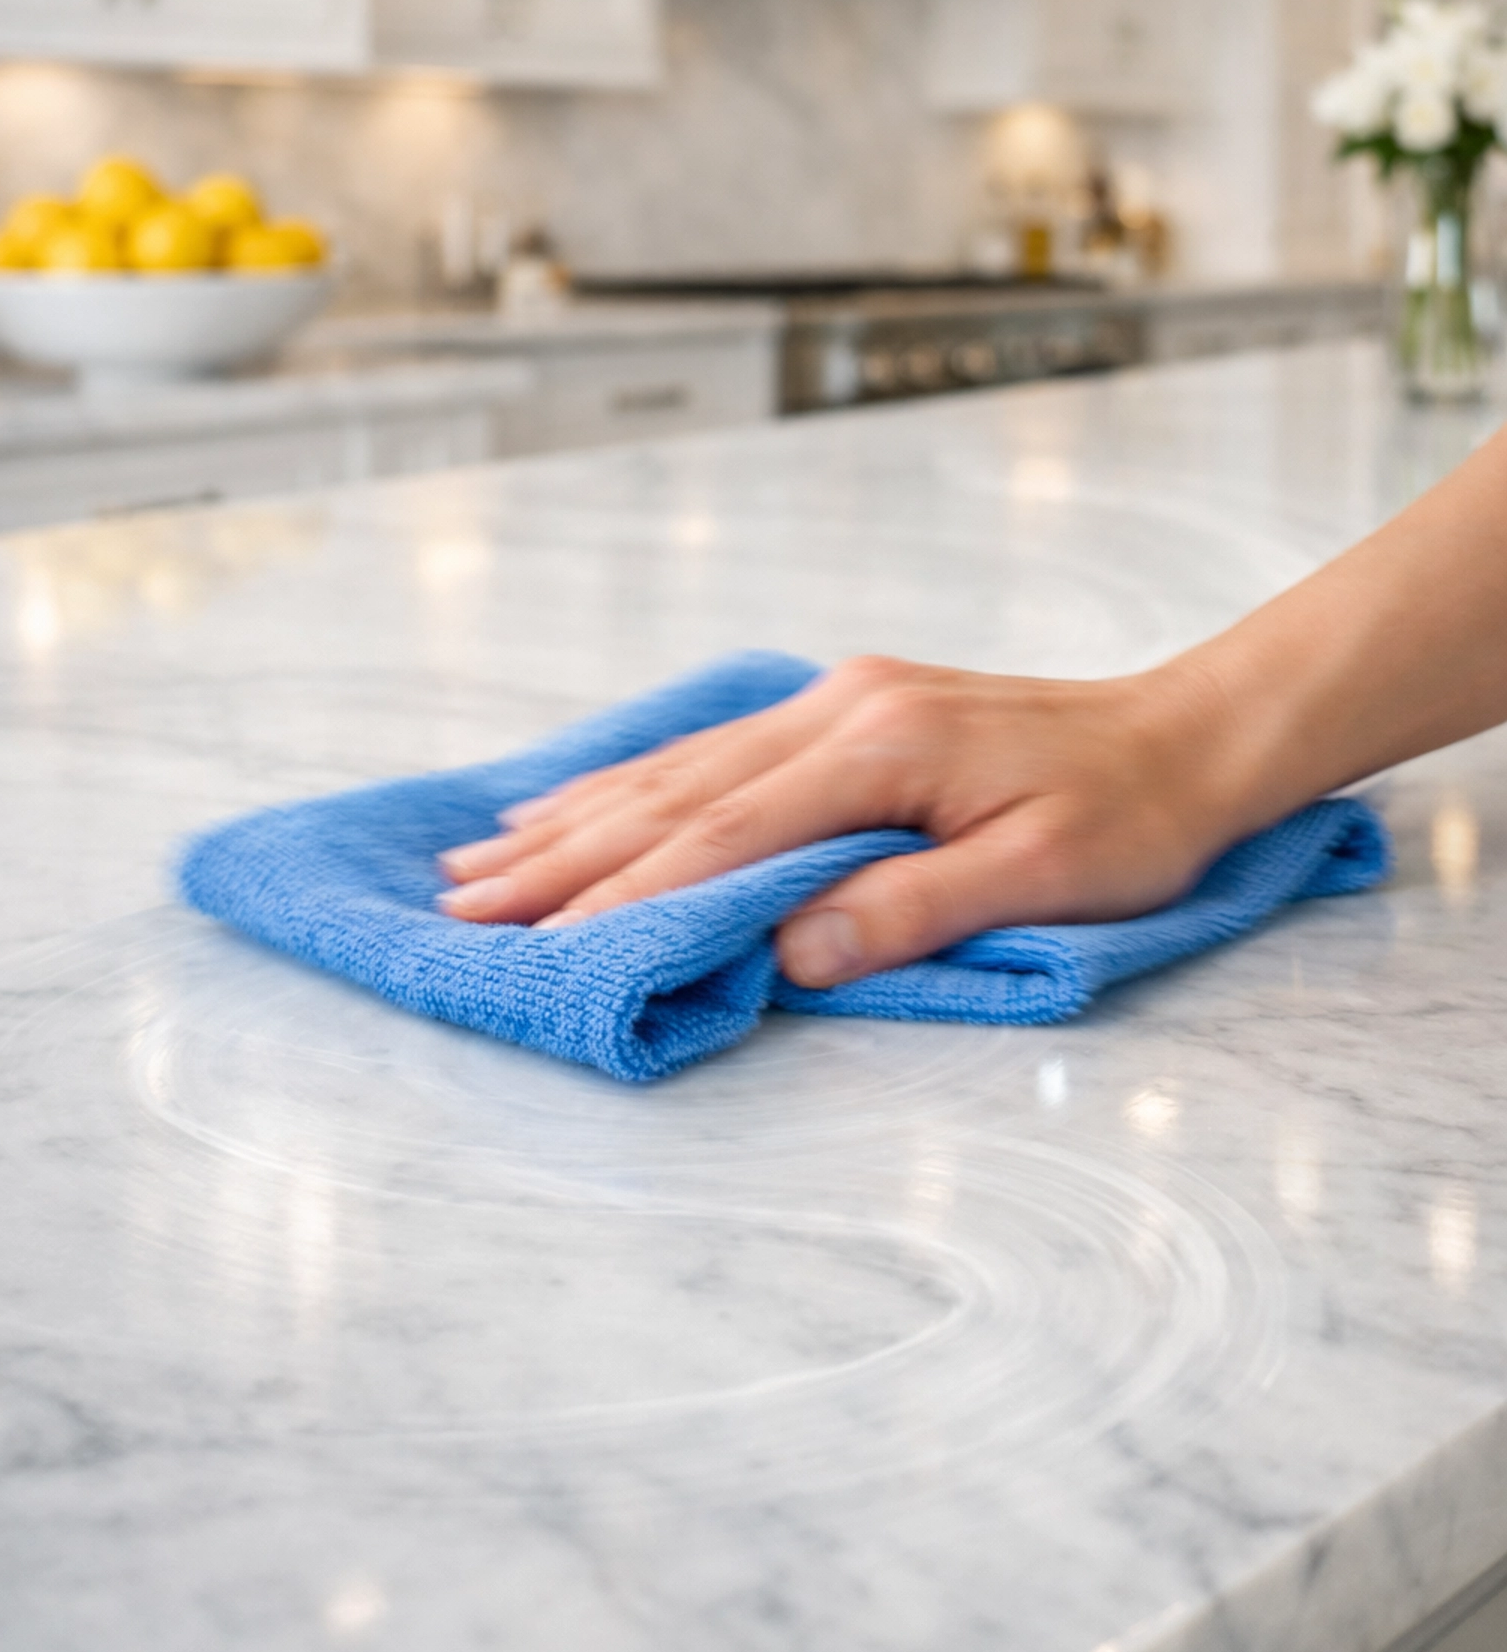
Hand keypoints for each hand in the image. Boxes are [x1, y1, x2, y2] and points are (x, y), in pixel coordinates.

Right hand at [437, 654, 1238, 987]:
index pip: (725, 834)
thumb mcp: (1046, 877)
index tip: (538, 941)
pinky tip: (586, 801)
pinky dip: (639, 783)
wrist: (1190, 733)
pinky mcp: (849, 708)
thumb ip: (914, 908)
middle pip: (676, 792)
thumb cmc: (1133, 816)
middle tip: (462, 904)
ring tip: (483, 858)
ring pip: (682, 765)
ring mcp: (840, 700)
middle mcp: (842, 708)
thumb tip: (788, 951)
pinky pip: (717, 749)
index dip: (625, 894)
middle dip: (563, 854)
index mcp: (882, 747)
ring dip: (579, 817)